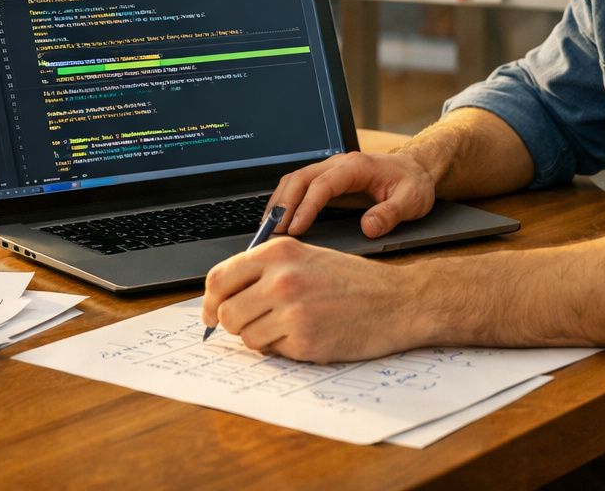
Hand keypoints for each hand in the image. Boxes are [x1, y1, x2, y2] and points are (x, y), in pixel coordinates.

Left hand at [201, 238, 426, 361]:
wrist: (395, 301)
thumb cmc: (352, 281)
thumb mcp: (306, 257)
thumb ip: (264, 270)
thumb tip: (221, 295)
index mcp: (279, 252)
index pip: (218, 278)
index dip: (208, 300)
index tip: (209, 312)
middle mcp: (281, 279)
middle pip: (226, 312)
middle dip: (235, 323)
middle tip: (253, 323)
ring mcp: (292, 311)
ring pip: (246, 336)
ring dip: (261, 337)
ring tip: (289, 326)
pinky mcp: (304, 340)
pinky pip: (272, 351)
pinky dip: (284, 348)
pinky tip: (308, 334)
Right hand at [268, 149, 436, 238]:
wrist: (417, 170)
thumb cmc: (413, 184)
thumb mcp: (412, 201)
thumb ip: (391, 214)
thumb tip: (368, 228)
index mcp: (356, 166)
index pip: (322, 184)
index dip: (306, 206)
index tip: (295, 229)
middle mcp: (338, 164)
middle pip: (300, 178)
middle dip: (283, 205)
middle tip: (272, 233)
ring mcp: (330, 170)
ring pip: (294, 180)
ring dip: (279, 203)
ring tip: (268, 230)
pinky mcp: (326, 179)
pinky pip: (299, 186)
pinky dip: (285, 202)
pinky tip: (279, 221)